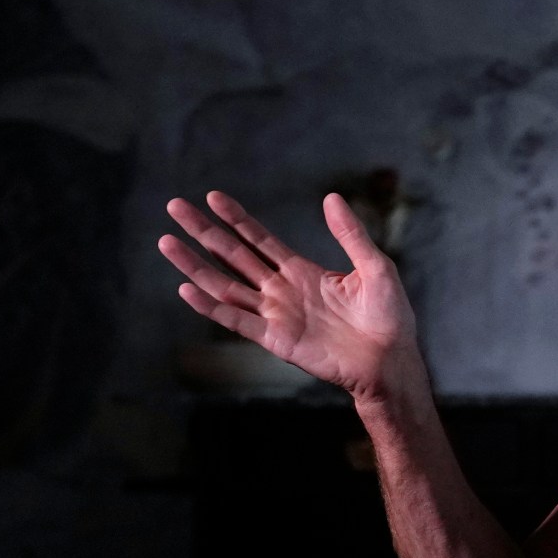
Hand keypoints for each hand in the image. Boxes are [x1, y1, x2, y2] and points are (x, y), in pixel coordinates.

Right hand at [159, 191, 420, 401]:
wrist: (390, 361)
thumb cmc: (389, 317)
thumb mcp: (375, 266)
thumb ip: (350, 234)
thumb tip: (331, 197)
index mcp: (303, 272)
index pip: (260, 239)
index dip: (236, 219)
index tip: (212, 197)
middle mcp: (282, 291)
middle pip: (233, 255)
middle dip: (204, 231)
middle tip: (175, 207)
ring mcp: (275, 315)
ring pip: (225, 285)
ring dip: (195, 265)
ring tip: (167, 242)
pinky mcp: (275, 339)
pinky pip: (235, 321)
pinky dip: (210, 306)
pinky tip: (187, 288)